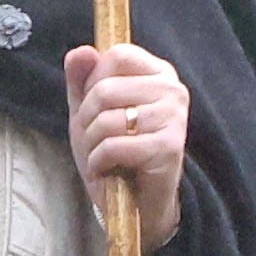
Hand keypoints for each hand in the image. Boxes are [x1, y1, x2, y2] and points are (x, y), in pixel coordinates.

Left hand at [66, 44, 188, 250]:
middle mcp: (172, 89)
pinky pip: (114, 145)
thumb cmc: (114, 152)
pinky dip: (99, 162)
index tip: (95, 107)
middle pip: (105, 88)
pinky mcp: (169, 147)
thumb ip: (82, 79)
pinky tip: (107, 169)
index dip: (93, 82)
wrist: (136, 204)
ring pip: (107, 119)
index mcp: (158, 73)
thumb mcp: (89, 111)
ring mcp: (174, 117)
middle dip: (86, 119)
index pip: (117, 55)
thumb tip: (81, 52)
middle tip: (94, 139)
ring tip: (100, 156)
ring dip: (91, 144)